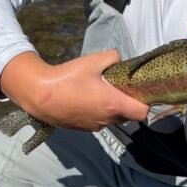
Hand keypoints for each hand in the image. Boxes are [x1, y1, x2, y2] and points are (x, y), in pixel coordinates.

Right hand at [0, 50, 149, 131]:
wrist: (40, 95)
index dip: (145, 103)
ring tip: (101, 91)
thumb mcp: (93, 60)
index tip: (139, 91)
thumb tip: (120, 59)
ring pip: (113, 119)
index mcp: (114, 104)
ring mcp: (95, 126)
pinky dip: (99, 112)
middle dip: (128, 103)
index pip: (143, 113)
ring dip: (112, 108)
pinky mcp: (83, 129)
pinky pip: (99, 121)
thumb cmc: (69, 77)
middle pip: (128, 116)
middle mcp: (107, 119)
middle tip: (119, 87)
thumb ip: (112, 57)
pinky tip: (87, 98)